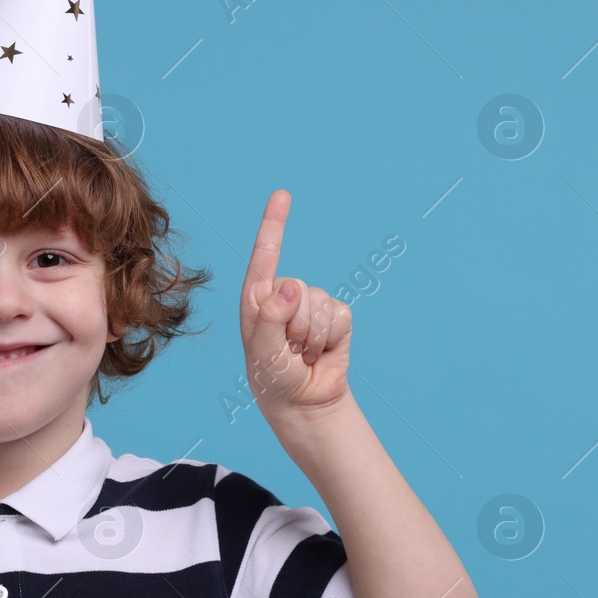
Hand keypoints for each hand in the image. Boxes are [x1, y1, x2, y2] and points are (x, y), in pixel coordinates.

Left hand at [239, 189, 352, 416]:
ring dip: (313, 335)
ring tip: (303, 353)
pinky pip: (340, 314)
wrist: (304, 402)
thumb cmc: (273, 377)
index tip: (283, 195)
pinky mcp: (336, 316)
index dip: (274, 225)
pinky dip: (332, 337)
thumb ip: (270, 319)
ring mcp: (311, 305)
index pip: (265, 257)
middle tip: (289, 349)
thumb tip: (289, 287)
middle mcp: (284, 296)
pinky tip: (321, 352)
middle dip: (296, 324)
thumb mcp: (262, 352)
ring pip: (320, 303)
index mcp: (257, 298)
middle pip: (298, 288)